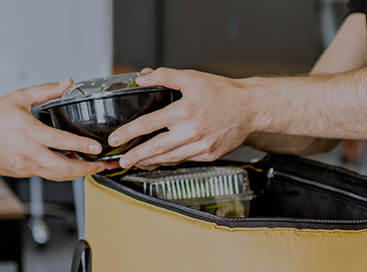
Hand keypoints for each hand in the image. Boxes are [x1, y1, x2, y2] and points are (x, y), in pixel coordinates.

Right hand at [0, 79, 110, 180]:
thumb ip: (45, 90)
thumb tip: (66, 83)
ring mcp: (27, 165)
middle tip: (99, 165)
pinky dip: (61, 173)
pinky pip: (47, 175)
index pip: (62, 141)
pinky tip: (68, 166)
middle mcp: (30, 152)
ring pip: (57, 176)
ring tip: (89, 167)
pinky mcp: (24, 172)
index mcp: (31, 132)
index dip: (82, 146)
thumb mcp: (19, 98)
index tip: (96, 148)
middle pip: (63, 168)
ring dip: (76, 174)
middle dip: (86, 169)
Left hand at [107, 68, 259, 168]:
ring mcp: (201, 146)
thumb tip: (143, 78)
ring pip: (169, 158)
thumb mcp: (192, 77)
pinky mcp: (209, 155)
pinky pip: (184, 160)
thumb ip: (165, 76)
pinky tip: (161, 159)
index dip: (128, 132)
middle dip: (135, 156)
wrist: (250, 108)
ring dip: (150, 161)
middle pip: (155, 148)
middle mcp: (191, 131)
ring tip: (137, 161)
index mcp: (184, 111)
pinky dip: (170, 160)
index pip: (148, 124)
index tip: (116, 138)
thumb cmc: (223, 92)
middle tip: (121, 160)